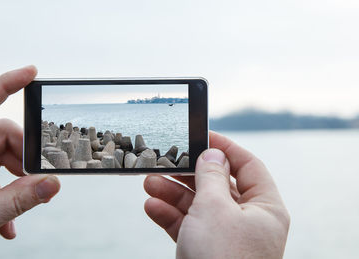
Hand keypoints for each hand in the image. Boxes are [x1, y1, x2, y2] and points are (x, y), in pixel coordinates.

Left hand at [0, 66, 60, 257]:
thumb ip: (16, 202)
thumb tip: (51, 184)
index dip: (5, 85)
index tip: (30, 72)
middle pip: (1, 136)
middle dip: (24, 157)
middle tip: (39, 178)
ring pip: (1, 156)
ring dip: (18, 181)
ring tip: (24, 205)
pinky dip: (7, 196)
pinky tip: (8, 221)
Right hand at [144, 131, 289, 258]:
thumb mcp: (216, 208)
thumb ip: (212, 177)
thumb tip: (214, 154)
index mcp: (264, 208)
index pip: (248, 166)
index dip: (226, 147)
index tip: (203, 135)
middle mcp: (248, 221)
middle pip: (217, 185)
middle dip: (188, 174)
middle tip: (166, 162)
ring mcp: (226, 238)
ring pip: (198, 206)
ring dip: (172, 194)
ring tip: (149, 183)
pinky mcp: (206, 251)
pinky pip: (188, 227)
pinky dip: (170, 216)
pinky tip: (152, 207)